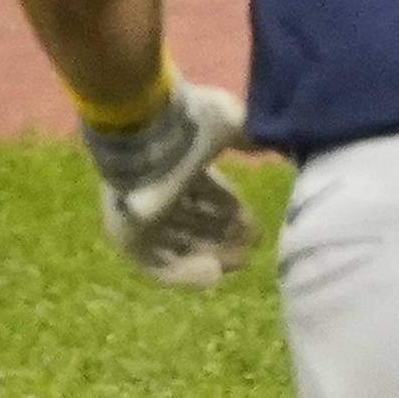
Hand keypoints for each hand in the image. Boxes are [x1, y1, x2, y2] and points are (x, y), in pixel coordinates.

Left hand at [86, 75, 255, 287]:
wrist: (150, 133)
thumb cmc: (190, 126)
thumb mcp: (230, 123)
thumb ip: (249, 137)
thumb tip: (269, 142)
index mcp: (178, 162)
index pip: (205, 192)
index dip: (231, 209)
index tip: (254, 227)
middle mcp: (158, 188)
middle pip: (192, 220)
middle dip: (223, 236)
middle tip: (249, 249)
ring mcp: (141, 212)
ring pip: (178, 242)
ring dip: (208, 254)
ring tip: (237, 262)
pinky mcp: (129, 235)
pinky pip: (156, 262)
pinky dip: (183, 272)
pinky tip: (213, 275)